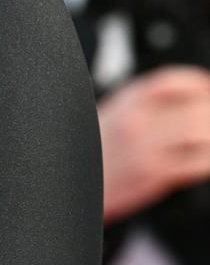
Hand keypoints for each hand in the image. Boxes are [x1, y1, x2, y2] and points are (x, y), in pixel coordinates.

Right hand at [97, 66, 209, 221]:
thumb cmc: (89, 152)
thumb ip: (144, 103)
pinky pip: (197, 164)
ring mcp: (145, 147)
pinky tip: (207, 161)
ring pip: (199, 132)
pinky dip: (209, 161)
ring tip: (209, 140)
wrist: (68, 183)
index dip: (200, 84)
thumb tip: (182, 98)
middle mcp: (137, 119)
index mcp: (128, 99)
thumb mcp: (113, 113)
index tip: (208, 90)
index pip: (175, 81)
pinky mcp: (152, 174)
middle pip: (195, 107)